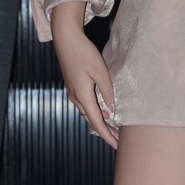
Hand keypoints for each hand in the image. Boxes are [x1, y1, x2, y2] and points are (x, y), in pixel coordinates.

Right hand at [51, 1, 118, 148]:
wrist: (65, 39)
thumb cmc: (84, 52)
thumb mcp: (100, 72)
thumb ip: (107, 92)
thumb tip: (112, 111)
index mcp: (82, 96)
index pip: (97, 122)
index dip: (107, 135)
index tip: (116, 145)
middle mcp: (76, 97)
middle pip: (92, 121)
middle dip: (105, 132)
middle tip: (119, 140)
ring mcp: (73, 92)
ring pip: (88, 113)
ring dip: (101, 122)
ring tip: (114, 128)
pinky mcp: (74, 86)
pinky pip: (85, 105)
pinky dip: (95, 112)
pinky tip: (104, 112)